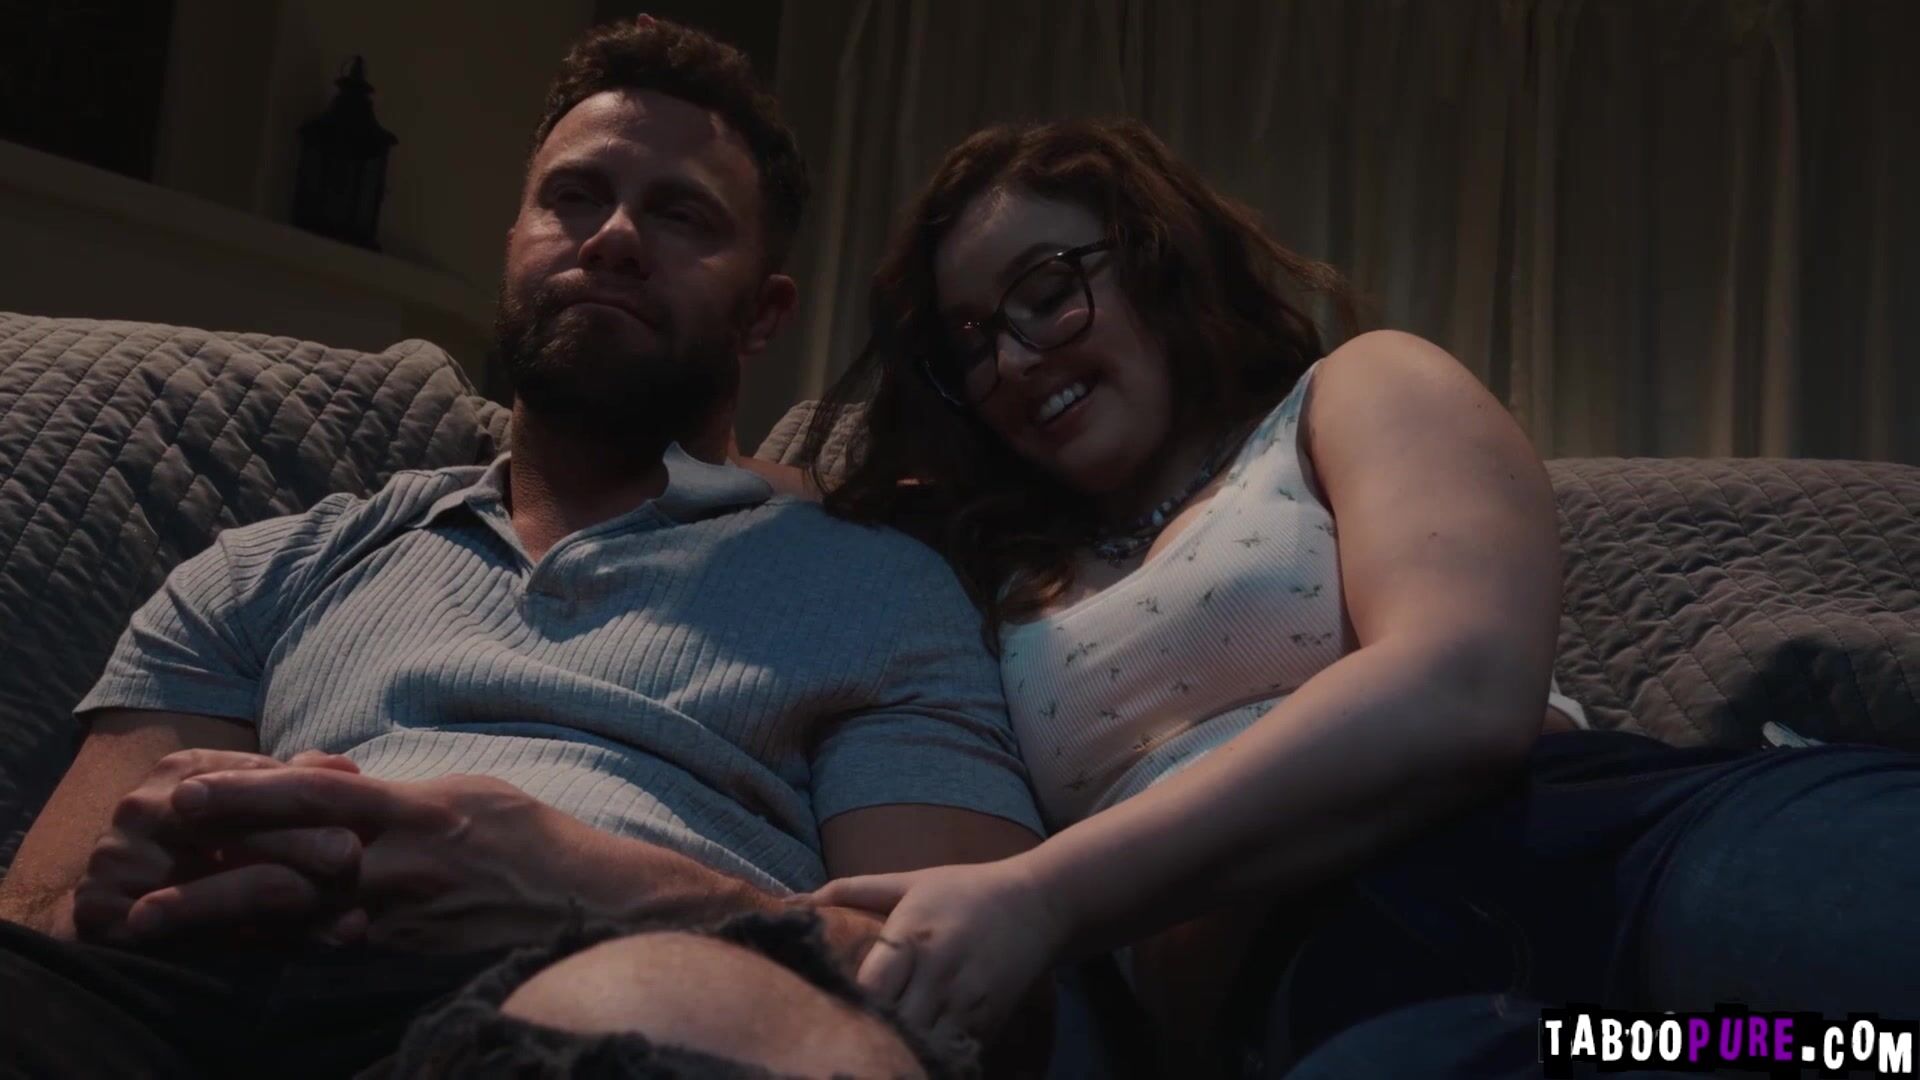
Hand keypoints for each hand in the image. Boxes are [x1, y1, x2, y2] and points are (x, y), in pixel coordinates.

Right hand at [73, 749, 363, 944]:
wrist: (118, 904)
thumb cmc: (200, 849)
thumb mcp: (247, 812)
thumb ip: (292, 788)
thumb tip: (346, 767)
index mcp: (182, 773)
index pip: (255, 778)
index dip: (310, 795)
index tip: (362, 806)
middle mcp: (144, 809)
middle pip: (235, 829)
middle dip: (298, 843)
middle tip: (351, 855)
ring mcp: (118, 862)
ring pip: (216, 887)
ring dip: (281, 901)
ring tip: (339, 914)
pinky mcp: (106, 916)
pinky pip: (190, 935)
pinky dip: (249, 946)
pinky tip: (292, 951)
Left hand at [131, 767, 579, 950]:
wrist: (591, 905)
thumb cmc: (532, 840)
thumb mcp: (468, 791)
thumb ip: (397, 789)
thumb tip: (333, 778)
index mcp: (414, 810)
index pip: (315, 796)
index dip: (246, 793)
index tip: (184, 792)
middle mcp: (400, 865)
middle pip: (288, 867)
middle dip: (211, 875)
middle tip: (144, 889)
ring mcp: (401, 920)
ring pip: (297, 921)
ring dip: (227, 925)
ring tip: (166, 930)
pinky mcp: (408, 960)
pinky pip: (332, 957)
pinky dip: (279, 955)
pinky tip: (235, 959)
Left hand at [809, 857, 1070, 1041]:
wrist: (1039, 903)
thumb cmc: (965, 889)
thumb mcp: (910, 881)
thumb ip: (851, 890)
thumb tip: (791, 900)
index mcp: (912, 936)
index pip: (871, 985)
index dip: (845, 1004)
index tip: (820, 1010)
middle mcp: (938, 972)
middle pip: (893, 1023)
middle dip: (866, 1034)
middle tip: (837, 1040)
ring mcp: (965, 1001)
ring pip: (922, 1044)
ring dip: (896, 1050)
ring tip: (870, 1051)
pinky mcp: (987, 1021)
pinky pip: (952, 1052)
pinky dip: (929, 1057)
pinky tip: (908, 1056)